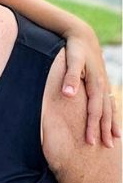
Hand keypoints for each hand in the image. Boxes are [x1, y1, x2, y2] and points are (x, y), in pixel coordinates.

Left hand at [61, 29, 120, 146]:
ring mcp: (104, 84)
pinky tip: (114, 122)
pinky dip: (112, 113)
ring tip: (115, 140)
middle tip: (104, 147)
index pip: (94, 110)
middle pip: (104, 113)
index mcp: (95, 83)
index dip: (92, 126)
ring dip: (112, 124)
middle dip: (105, 130)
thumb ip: (70, 77)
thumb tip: (68, 94)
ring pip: (110, 108)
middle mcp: (103, 86)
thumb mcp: (71, 60)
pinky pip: (110, 102)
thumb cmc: (74, 48)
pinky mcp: (103, 82)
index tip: (91, 142)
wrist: (83, 35)